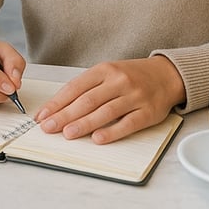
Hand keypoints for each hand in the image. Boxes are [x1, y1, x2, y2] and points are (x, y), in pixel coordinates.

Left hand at [34, 55, 184, 143]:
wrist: (166, 75)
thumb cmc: (131, 76)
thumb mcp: (108, 73)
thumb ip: (87, 88)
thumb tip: (59, 108)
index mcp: (104, 70)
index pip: (75, 87)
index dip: (57, 103)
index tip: (42, 115)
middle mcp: (118, 81)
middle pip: (87, 100)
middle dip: (64, 115)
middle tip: (48, 127)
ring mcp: (134, 96)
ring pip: (105, 112)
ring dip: (84, 124)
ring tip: (67, 134)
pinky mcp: (148, 112)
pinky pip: (128, 123)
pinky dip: (112, 131)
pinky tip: (97, 138)